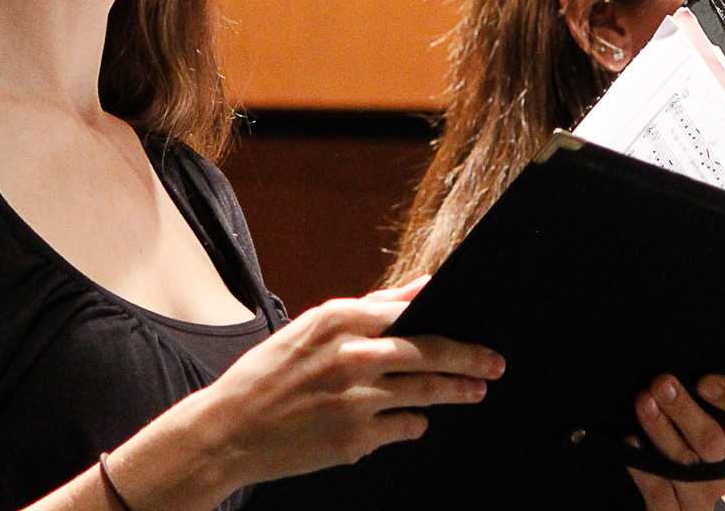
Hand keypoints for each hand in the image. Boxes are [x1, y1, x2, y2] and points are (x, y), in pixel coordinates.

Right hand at [203, 277, 506, 486]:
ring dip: (456, 392)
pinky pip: (404, 428)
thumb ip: (372, 307)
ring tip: (475, 391)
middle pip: (429, 353)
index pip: (411, 311)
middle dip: (469, 359)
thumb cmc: (271, 371)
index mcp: (339, 319)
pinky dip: (414, 423)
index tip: (475, 319)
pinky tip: (416, 420)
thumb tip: (422, 285)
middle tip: (495, 364)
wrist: (230, 429)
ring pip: (424, 393)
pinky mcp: (355, 439)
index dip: (448, 316)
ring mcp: (356, 399)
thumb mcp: (315, 327)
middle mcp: (352, 356)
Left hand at [627, 373, 724, 510]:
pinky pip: (664, 500)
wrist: (662, 483)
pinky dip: (646, 470)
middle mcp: (723, 464)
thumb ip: (690, 379)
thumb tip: (676, 346)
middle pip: (713, 440)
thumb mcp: (690, 399)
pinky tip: (631, 442)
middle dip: (683, 410)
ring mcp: (701, 493)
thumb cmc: (672, 420)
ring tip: (642, 403)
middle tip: (660, 382)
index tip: (703, 380)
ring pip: (688, 470)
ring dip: (663, 433)